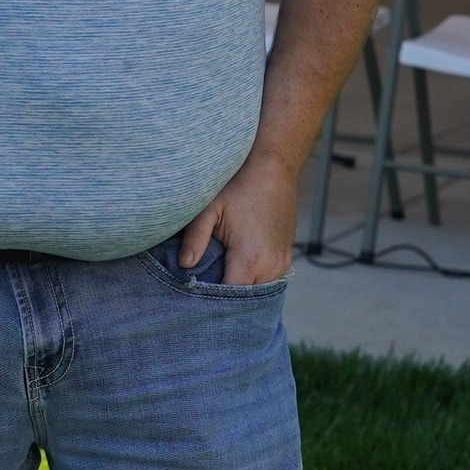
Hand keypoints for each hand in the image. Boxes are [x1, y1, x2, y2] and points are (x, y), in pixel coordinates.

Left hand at [178, 150, 298, 286]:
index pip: (230, 297)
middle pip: (244, 297)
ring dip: (237, 289)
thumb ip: (194, 239)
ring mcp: (282, 262)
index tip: (189, 298)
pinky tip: (229, 270)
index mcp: (251, 258)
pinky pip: (265, 279)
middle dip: (222, 298)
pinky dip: (249, 279)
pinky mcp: (285, 257)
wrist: (272, 168)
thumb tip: (183, 266)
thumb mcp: (208, 209)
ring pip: (256, 290)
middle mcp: (271, 266)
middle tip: (195, 294)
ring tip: (211, 280)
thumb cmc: (237, 185)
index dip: (209, 300)